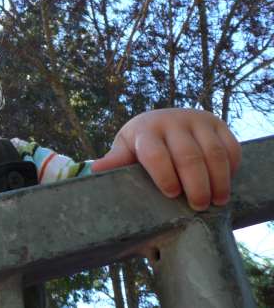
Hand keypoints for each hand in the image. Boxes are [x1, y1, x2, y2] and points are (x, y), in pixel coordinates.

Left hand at [92, 108, 240, 210]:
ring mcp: (197, 120)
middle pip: (188, 156)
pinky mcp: (217, 123)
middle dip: (195, 184)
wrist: (161, 120)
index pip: (155, 153)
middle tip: (198, 206)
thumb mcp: (126, 149)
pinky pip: (230, 146)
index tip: (171, 194)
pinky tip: (226, 183)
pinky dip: (232, 167)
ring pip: (214, 152)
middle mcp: (172, 121)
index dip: (164, 176)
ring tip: (217, 201)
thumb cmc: (140, 144)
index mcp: (145, 130)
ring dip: (218, 180)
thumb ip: (116, 160)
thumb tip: (95, 169)